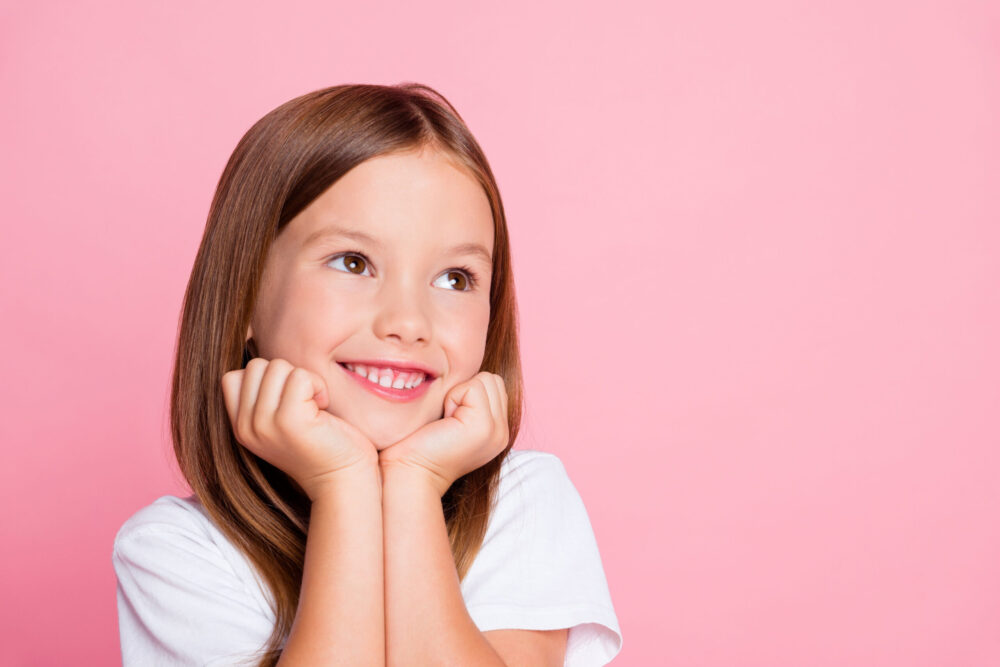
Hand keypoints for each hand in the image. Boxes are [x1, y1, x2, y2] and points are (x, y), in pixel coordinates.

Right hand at [221, 358, 377, 500]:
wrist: (342, 480)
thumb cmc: (322, 444)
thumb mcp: (282, 420)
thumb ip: (266, 395)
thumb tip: (258, 346)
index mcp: (241, 426)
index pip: (234, 376)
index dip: (267, 379)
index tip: (290, 402)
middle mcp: (246, 426)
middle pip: (258, 366)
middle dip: (288, 376)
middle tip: (306, 403)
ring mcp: (264, 423)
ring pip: (278, 366)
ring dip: (305, 380)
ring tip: (315, 407)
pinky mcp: (289, 420)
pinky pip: (300, 376)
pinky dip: (318, 385)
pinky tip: (323, 409)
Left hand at [378, 372, 508, 496]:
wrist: (409, 473)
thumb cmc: (418, 445)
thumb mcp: (452, 420)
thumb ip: (468, 402)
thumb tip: (466, 373)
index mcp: (497, 431)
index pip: (493, 384)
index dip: (466, 392)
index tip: (448, 419)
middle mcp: (502, 432)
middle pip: (492, 379)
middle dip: (465, 390)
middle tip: (446, 419)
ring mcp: (497, 431)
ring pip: (485, 379)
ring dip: (459, 393)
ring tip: (446, 420)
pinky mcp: (484, 426)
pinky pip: (473, 387)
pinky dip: (453, 398)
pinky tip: (444, 422)